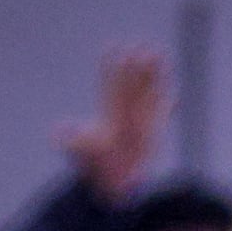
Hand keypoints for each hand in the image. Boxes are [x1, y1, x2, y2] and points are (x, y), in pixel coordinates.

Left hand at [60, 48, 170, 204]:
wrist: (111, 186)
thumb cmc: (96, 170)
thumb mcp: (82, 154)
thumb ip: (73, 141)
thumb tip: (57, 132)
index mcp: (109, 115)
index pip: (111, 86)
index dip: (111, 68)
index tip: (113, 47)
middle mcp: (124, 115)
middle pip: (132, 85)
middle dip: (137, 65)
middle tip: (142, 44)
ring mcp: (138, 123)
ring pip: (148, 94)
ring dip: (155, 77)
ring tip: (161, 58)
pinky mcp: (151, 135)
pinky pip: (160, 116)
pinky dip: (167, 106)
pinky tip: (174, 94)